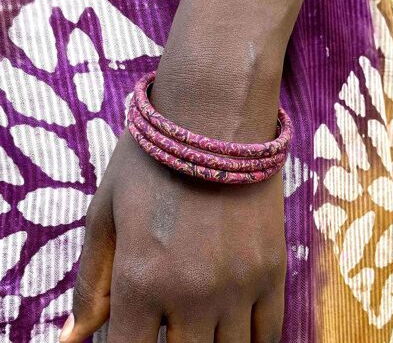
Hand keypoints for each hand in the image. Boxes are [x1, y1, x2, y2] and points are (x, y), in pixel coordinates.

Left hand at [59, 125, 285, 342]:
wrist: (213, 120)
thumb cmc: (150, 161)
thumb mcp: (105, 213)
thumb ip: (89, 282)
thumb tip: (70, 339)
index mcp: (140, 278)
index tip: (137, 332)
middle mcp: (191, 292)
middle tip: (167, 321)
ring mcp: (238, 284)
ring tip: (198, 321)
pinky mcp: (272, 270)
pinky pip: (269, 335)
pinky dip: (249, 342)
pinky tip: (232, 325)